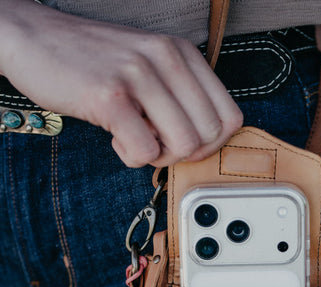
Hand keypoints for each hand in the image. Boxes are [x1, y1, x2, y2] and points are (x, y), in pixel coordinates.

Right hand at [0, 0, 242, 166]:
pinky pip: (145, 152)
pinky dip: (130, 156)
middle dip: (183, 153)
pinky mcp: (110, 96)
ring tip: (133, 137)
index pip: (230, 116)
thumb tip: (204, 144)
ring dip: (158, 157)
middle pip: (209, 137)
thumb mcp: (149, 66)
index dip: (212, 144)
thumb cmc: (93, 62)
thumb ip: (179, 95)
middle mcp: (166, 58)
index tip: (182, 142)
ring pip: (183, 146)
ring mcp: (138, 75)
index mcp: (182, 53)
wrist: (32, 38)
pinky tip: (113, 135)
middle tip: (153, 141)